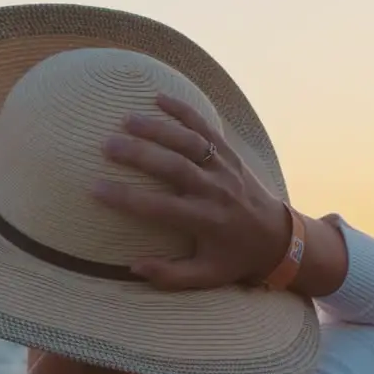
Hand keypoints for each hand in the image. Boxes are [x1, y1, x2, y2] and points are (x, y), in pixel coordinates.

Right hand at [91, 94, 291, 289]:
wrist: (278, 238)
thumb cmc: (235, 258)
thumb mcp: (206, 276)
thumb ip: (170, 276)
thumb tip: (133, 268)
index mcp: (205, 221)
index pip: (159, 208)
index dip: (126, 199)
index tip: (95, 189)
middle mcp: (215, 191)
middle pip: (174, 167)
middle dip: (139, 154)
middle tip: (106, 145)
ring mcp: (224, 169)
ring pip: (190, 143)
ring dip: (158, 128)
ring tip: (126, 120)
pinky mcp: (230, 154)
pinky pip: (207, 127)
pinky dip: (184, 110)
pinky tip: (158, 97)